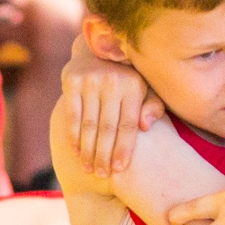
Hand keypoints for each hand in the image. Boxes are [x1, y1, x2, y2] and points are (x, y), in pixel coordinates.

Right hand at [61, 34, 162, 176]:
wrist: (98, 50)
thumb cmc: (127, 79)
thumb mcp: (146, 90)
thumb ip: (153, 108)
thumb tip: (145, 126)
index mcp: (135, 86)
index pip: (128, 125)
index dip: (123, 149)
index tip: (119, 170)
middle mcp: (113, 81)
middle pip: (108, 128)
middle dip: (104, 155)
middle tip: (102, 175)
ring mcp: (91, 80)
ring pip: (89, 124)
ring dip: (88, 150)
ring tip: (88, 168)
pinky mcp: (72, 80)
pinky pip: (72, 114)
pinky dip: (72, 135)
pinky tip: (75, 151)